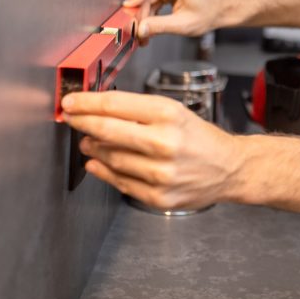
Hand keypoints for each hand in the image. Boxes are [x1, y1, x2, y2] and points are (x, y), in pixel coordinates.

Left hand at [61, 91, 240, 209]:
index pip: (114, 105)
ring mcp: (161, 173)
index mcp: (169, 115)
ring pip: (109, 158)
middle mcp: (165, 143)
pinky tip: (97, 163)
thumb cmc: (198, 138)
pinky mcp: (158, 196)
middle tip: (70, 118)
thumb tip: (94, 109)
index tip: (70, 102)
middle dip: (81, 122)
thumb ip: (136, 110)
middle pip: (106, 130)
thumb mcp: (174, 111)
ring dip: (92, 148)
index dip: (85, 103)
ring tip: (90, 142)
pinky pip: (119, 181)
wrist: (229, 168)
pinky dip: (102, 171)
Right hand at [123, 0, 226, 44]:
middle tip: (138, 31)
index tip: (130, 10)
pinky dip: (150, 14)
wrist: (221, 11)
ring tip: (144, 34)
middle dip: (141, 12)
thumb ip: (160, 26)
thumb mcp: (183, 24)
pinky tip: (150, 28)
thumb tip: (140, 29)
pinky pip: (153, 0)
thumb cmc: (210, 13)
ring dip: (144, 16)